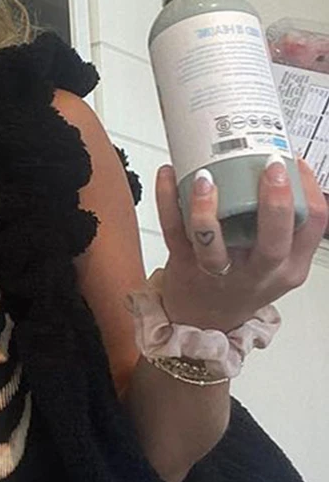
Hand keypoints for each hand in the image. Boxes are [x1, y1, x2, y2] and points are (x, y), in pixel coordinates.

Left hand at [156, 158, 327, 331]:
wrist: (202, 321)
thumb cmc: (240, 283)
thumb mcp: (276, 262)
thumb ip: (282, 226)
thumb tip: (282, 169)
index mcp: (287, 267)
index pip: (313, 227)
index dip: (309, 189)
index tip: (294, 160)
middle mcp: (255, 273)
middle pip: (272, 244)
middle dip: (275, 204)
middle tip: (271, 168)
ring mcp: (216, 272)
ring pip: (213, 246)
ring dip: (207, 209)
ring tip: (205, 177)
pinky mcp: (183, 265)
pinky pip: (174, 232)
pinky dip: (168, 201)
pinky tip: (169, 175)